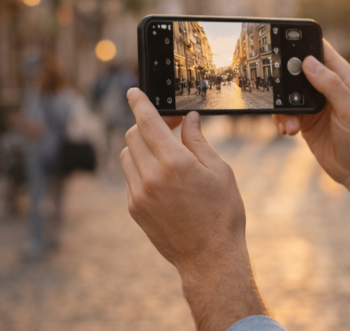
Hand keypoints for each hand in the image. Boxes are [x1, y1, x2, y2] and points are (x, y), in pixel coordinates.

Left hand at [121, 89, 267, 330]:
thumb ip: (199, 141)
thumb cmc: (222, 213)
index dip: (139, 102)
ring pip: (127, 155)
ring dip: (142, 146)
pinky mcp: (135, 209)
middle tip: (169, 127)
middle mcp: (151, 176)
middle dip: (146, 124)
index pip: (147, 122)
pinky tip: (165, 178)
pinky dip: (142, 168)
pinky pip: (130, 177)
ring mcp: (139, 194)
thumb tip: (188, 120)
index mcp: (175, 163)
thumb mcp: (220, 171)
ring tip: (166, 153)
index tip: (133, 92)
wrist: (210, 258)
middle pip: (133, 135)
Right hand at [273, 40, 349, 185]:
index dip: (302, 43)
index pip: (319, 49)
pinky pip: (285, 113)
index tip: (283, 44)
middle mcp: (326, 86)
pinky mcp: (305, 120)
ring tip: (291, 122)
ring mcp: (314, 103)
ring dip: (282, 106)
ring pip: (287, 93)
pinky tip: (289, 130)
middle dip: (284, 77)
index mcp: (341, 76)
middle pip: (296, 69)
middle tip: (278, 89)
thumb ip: (332, 85)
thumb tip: (309, 63)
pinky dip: (282, 120)